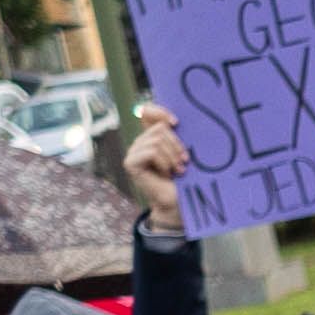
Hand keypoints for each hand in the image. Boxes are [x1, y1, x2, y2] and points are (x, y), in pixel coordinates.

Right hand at [117, 103, 190, 233]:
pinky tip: (167, 174)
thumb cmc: (184, 178)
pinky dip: (164, 163)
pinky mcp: (130, 163)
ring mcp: (133, 152)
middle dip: (176, 145)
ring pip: (157, 141)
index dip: (160, 112)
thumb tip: (172, 119)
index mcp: (151, 136)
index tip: (176, 123)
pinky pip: (151, 152)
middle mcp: (139, 142)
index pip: (147, 111)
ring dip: (172, 157)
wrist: (178, 203)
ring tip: (178, 170)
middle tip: (184, 162)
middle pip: (159, 128)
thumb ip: (174, 133)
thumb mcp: (181, 151)